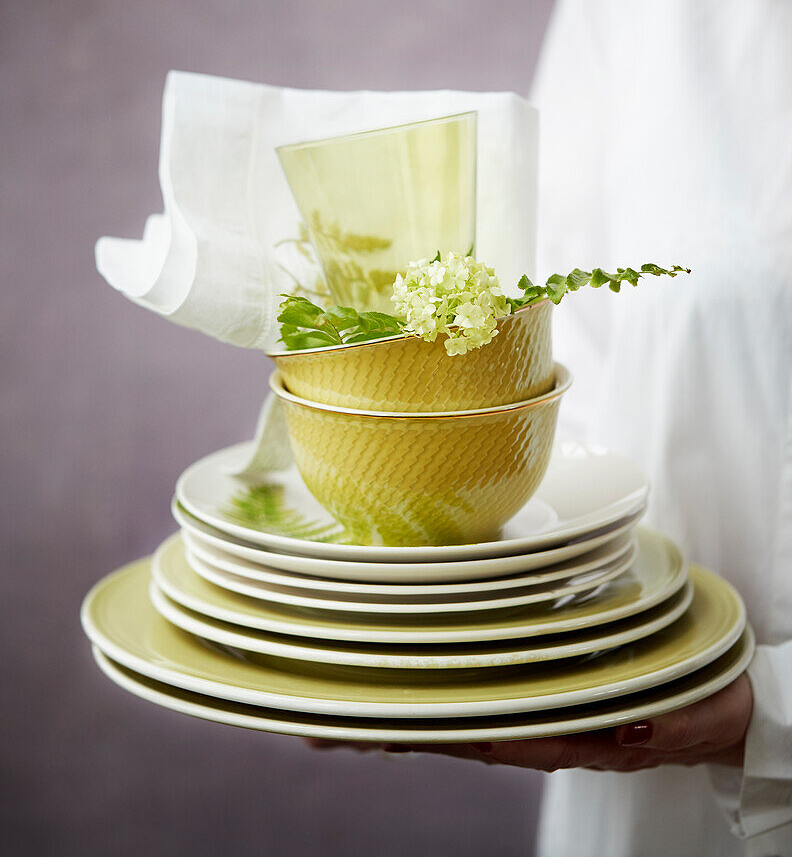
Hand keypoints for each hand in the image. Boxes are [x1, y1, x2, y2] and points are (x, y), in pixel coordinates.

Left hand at [304, 674, 752, 771]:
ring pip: (442, 705)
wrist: (714, 701)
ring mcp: (524, 701)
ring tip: (320, 699)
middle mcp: (528, 720)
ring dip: (384, 703)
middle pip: (439, 722)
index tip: (358, 728)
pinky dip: (420, 682)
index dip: (414, 728)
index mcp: (558, 729)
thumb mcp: (694, 713)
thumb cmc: (695, 702)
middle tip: (307, 716)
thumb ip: (666, 724)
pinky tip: (385, 672)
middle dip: (374, 722)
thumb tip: (631, 729)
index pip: (473, 732)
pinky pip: (465, 684)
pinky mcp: (530, 679)